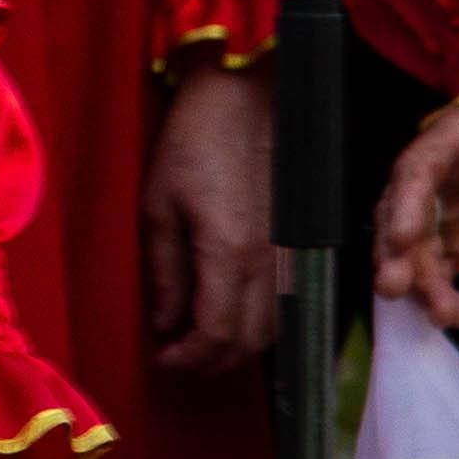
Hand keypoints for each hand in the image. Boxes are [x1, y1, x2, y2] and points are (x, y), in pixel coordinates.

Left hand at [143, 59, 276, 374]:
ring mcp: (290, 254)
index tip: (162, 358)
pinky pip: (285, 303)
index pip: (216, 337)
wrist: (246, 96)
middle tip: (176, 355)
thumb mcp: (159, 204)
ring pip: (272, 330)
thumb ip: (164, 271)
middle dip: (208, 362)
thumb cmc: (194, 141)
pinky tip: (230, 312)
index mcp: (228, 253)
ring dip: (235, 348)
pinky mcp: (300, 243)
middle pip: (247, 344)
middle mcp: (269, 263)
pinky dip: (258, 325)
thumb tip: (163, 322)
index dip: (188, 360)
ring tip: (197, 338)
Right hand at [375, 95, 458, 328]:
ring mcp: (444, 218)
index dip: (406, 205)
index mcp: (450, 143)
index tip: (403, 239)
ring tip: (442, 315)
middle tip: (393, 288)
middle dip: (395, 256)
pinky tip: (457, 316)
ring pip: (417, 255)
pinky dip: (444, 297)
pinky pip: (441, 275)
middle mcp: (435, 183)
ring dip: (421, 286)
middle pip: (402, 218)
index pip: (417, 172)